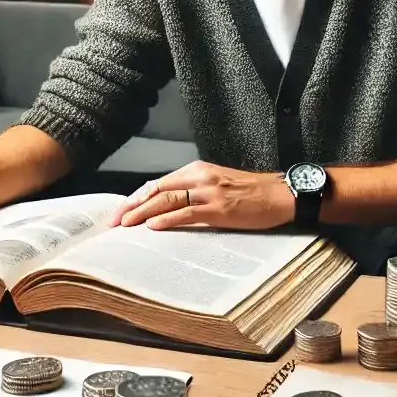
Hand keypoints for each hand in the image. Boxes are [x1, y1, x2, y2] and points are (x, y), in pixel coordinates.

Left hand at [116, 160, 294, 230]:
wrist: (281, 195)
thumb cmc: (252, 192)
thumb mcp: (218, 184)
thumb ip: (194, 190)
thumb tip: (167, 206)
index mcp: (197, 170)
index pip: (158, 183)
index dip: (136, 197)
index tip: (120, 211)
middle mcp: (200, 177)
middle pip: (157, 190)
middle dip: (132, 206)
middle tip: (114, 222)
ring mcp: (209, 192)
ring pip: (168, 200)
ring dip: (143, 213)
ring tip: (126, 225)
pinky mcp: (219, 209)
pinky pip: (187, 213)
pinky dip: (168, 220)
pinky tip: (153, 227)